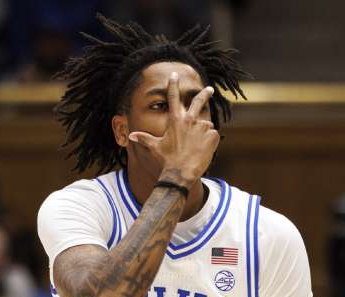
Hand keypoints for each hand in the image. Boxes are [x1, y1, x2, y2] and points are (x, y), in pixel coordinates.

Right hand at [127, 72, 218, 186]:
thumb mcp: (155, 147)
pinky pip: (213, 136)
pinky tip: (203, 151)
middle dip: (204, 94)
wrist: (181, 173)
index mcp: (175, 120)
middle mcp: (189, 120)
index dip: (173, 84)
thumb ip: (144, 139)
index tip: (175, 75)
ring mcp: (202, 127)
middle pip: (198, 102)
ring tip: (196, 147)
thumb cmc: (166, 160)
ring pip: (205, 126)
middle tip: (210, 89)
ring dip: (203, 133)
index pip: (173, 97)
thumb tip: (130, 136)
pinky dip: (210, 142)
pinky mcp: (213, 136)